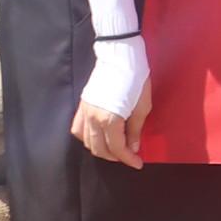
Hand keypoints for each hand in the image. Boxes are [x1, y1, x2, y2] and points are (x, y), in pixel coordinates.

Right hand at [76, 36, 148, 165]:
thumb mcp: (142, 106)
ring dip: (101, 149)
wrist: (119, 56)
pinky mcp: (81, 106)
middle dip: (116, 156)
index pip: (116, 148)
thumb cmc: (136, 80)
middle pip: (100, 149)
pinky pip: (78, 130)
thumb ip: (135, 129)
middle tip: (130, 156)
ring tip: (117, 149)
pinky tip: (99, 137)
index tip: (138, 164)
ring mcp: (84, 113)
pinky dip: (88, 138)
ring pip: (87, 142)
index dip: (128, 159)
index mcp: (109, 120)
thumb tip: (133, 147)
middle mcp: (92, 119)